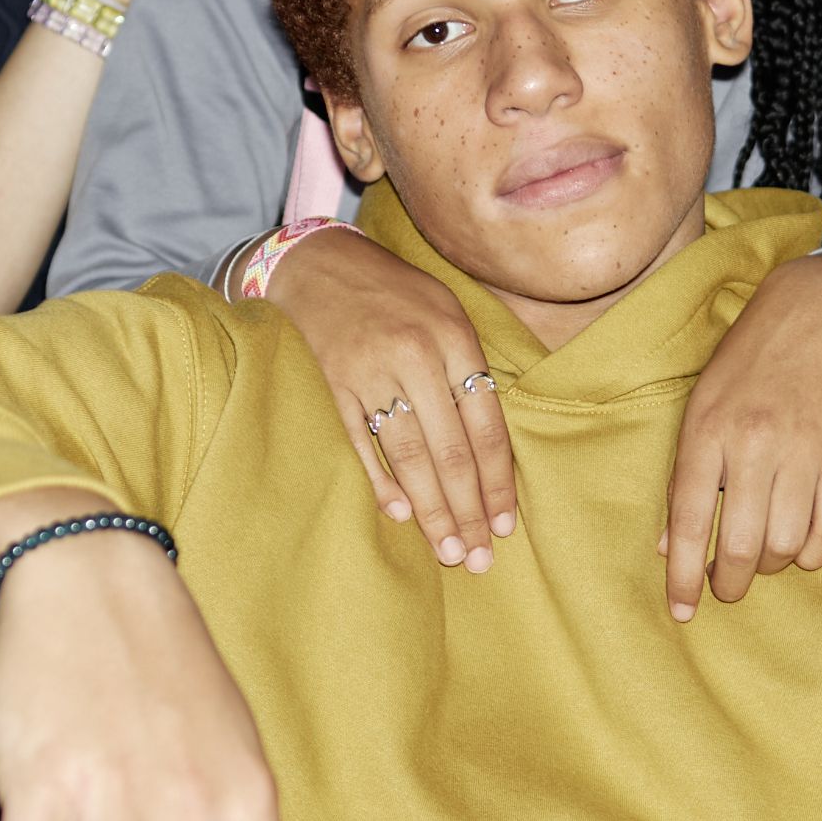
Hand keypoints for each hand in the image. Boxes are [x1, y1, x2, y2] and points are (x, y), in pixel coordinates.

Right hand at [262, 228, 517, 570]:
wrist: (316, 262)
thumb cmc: (392, 294)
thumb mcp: (444, 312)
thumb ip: (468, 371)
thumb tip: (489, 450)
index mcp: (454, 338)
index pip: (486, 427)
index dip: (497, 482)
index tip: (505, 526)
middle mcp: (416, 354)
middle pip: (450, 449)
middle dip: (467, 510)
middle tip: (477, 558)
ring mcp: (369, 370)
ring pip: (409, 453)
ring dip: (430, 509)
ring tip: (447, 550)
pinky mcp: (329, 382)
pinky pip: (359, 442)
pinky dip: (379, 480)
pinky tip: (398, 513)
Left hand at [660, 252, 821, 618]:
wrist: (816, 314)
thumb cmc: (747, 365)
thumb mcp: (699, 408)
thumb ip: (685, 475)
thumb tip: (669, 545)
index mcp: (707, 432)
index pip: (687, 520)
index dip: (682, 575)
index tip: (682, 611)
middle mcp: (754, 444)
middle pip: (740, 543)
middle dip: (730, 582)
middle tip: (727, 587)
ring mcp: (803, 451)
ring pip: (785, 543)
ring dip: (771, 564)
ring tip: (762, 556)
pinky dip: (814, 552)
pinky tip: (800, 547)